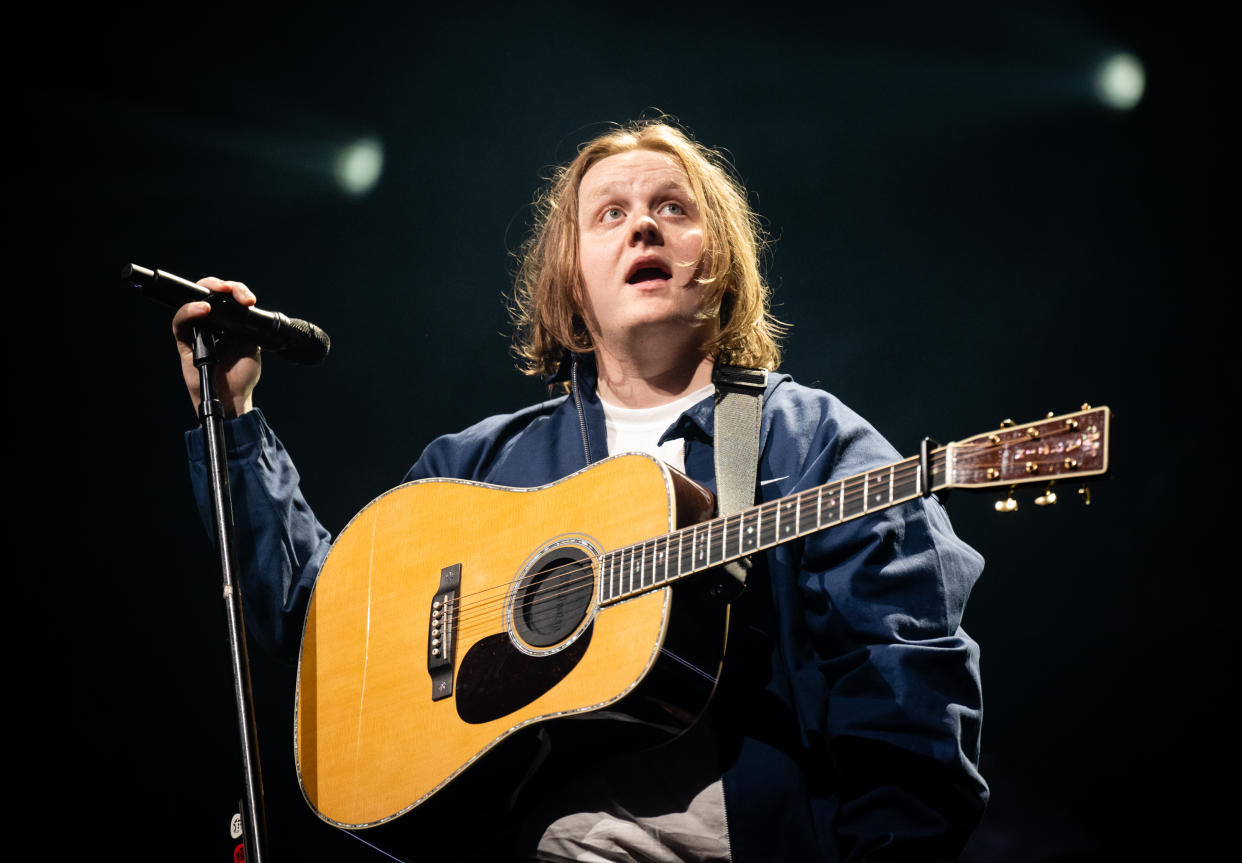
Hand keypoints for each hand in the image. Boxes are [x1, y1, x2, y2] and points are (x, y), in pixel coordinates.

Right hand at [172, 277, 261, 418]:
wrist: (233, 399)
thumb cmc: (241, 378)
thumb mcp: (252, 347)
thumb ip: (248, 328)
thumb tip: (247, 309)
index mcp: (228, 324)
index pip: (227, 299)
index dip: (237, 292)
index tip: (249, 299)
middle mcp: (211, 325)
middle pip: (207, 294)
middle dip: (219, 285)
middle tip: (232, 290)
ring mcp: (197, 333)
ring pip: (191, 304)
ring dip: (204, 292)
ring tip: (219, 291)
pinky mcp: (185, 343)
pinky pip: (180, 324)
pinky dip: (188, 312)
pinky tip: (203, 308)